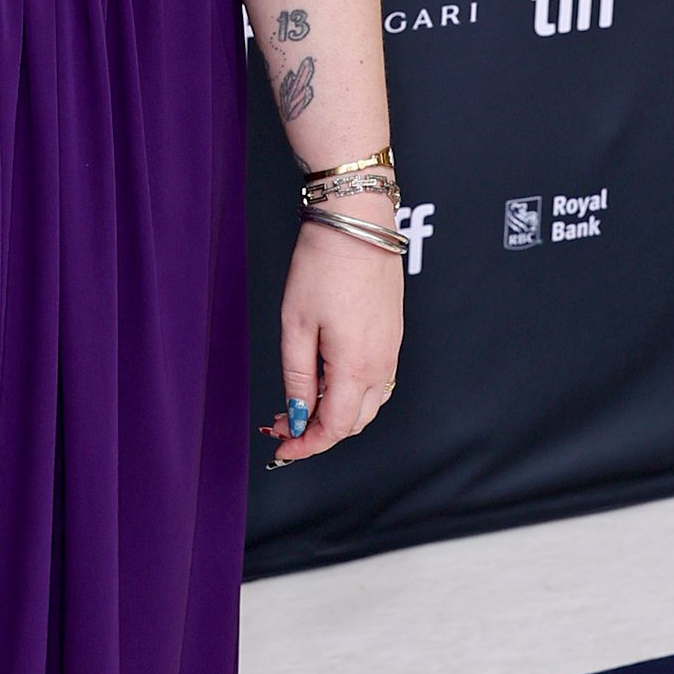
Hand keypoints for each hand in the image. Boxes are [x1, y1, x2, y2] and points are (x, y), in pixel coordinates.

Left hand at [261, 217, 402, 466]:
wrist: (357, 225)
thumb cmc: (323, 267)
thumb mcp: (295, 326)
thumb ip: (298, 377)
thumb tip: (297, 415)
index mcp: (356, 367)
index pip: (335, 428)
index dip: (306, 446)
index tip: (281, 448)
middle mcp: (381, 365)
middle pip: (354, 422)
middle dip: (317, 432)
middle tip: (281, 424)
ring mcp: (391, 351)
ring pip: (367, 404)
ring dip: (335, 413)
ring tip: (299, 402)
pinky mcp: (393, 336)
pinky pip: (376, 381)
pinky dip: (349, 392)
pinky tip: (324, 379)